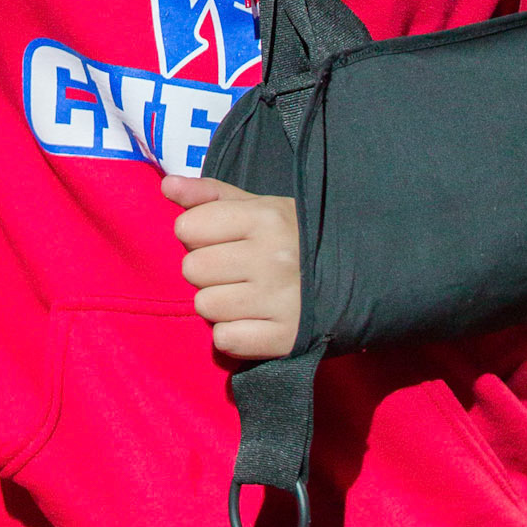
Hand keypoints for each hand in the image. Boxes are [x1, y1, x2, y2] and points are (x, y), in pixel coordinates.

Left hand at [162, 172, 299, 359]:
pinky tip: (253, 320)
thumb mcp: (259, 205)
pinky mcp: (288, 339)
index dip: (197, 234)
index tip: (220, 239)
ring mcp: (281, 301)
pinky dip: (233, 335)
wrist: (359, 273)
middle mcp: (272, 258)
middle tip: (235, 270)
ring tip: (245, 295)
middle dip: (207, 270)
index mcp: (264, 218)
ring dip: (218, 304)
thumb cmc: (296, 236)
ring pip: (205, 306)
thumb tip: (167, 185)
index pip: (187, 227)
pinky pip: (226, 340)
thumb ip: (209, 194)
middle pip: (192, 269)